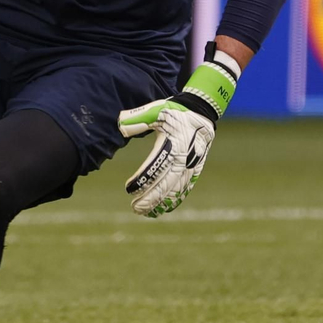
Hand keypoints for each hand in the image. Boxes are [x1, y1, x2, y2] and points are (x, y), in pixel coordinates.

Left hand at [117, 60, 237, 217]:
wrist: (202, 113)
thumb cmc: (175, 112)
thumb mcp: (157, 110)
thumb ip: (139, 118)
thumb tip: (120, 125)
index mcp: (172, 145)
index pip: (155, 167)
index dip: (143, 180)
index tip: (129, 189)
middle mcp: (182, 159)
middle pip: (166, 184)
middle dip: (150, 198)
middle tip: (135, 208)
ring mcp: (190, 166)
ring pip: (176, 190)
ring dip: (161, 203)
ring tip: (145, 212)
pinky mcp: (195, 170)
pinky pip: (185, 188)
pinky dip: (175, 200)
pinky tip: (164, 209)